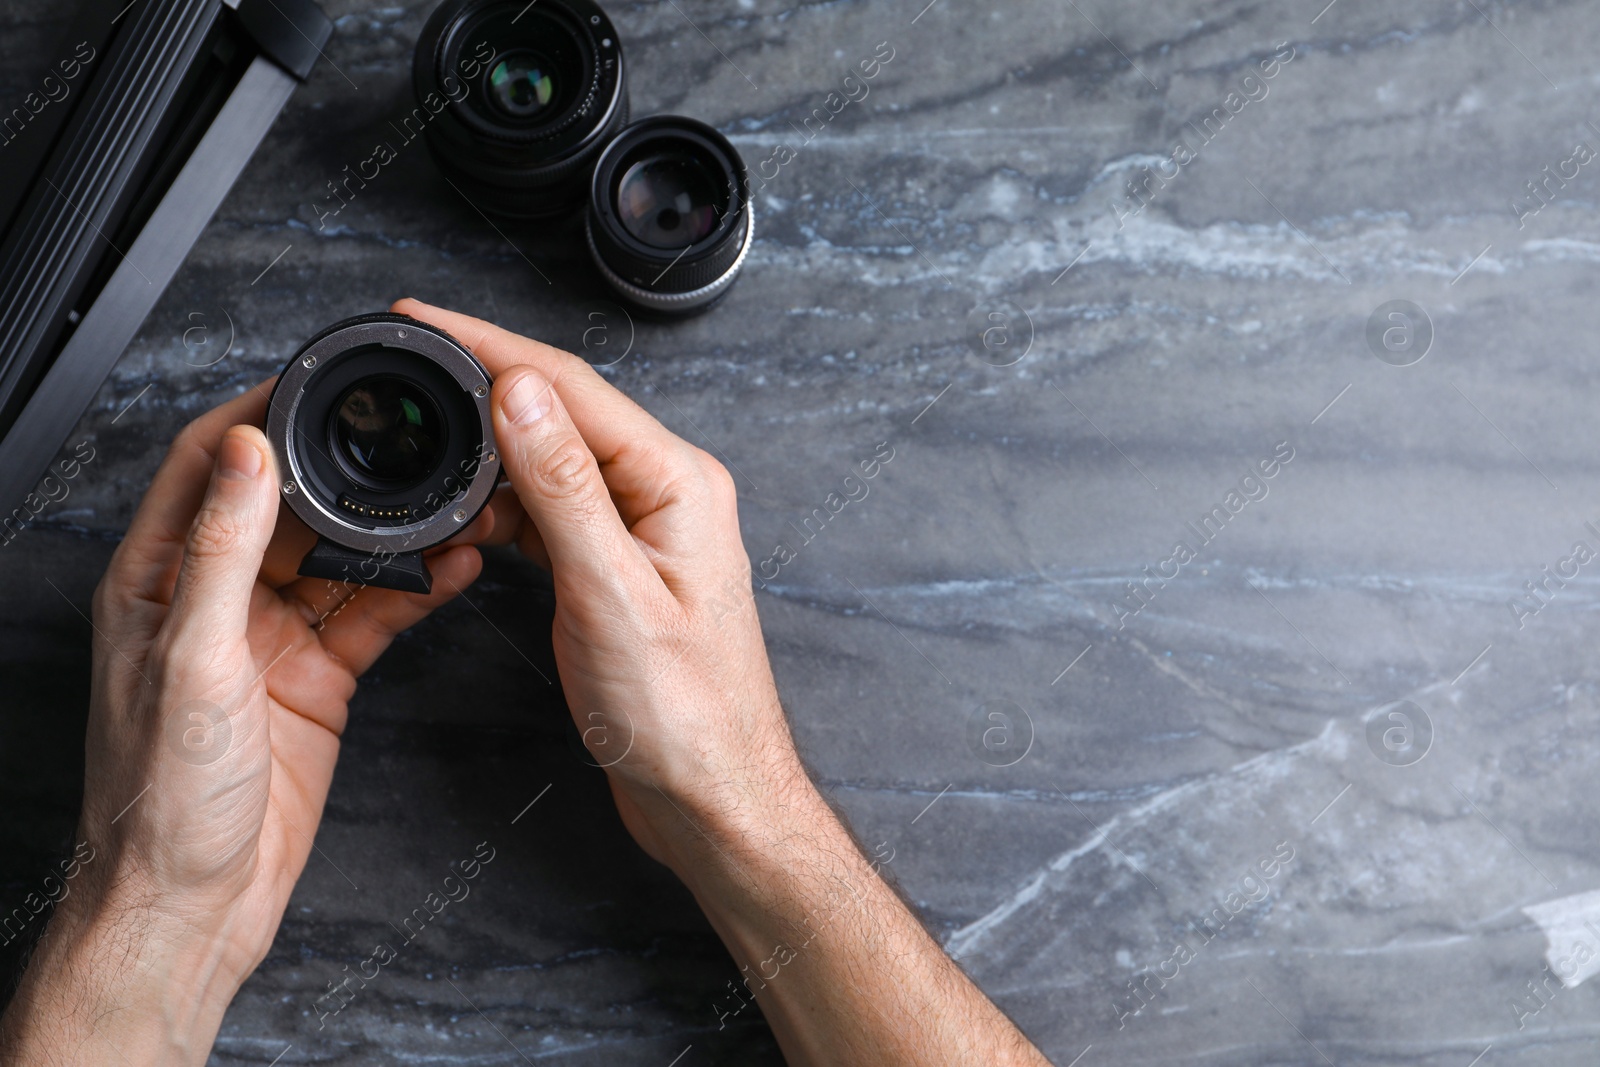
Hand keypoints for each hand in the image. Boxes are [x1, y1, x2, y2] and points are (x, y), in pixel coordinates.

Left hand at [0, 383, 488, 1063]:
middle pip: (285, 507)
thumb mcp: (192, 657)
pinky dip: (413, 590)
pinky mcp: (317, 677)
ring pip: (339, 558)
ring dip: (391, 534)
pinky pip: (371, 613)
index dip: (255, 418)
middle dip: (344, 473)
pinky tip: (451, 568)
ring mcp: (269, 638)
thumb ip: (222, 551)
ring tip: (447, 506)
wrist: (196, 901)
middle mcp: (213, 601)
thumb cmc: (160, 797)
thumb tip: (244, 452)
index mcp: (157, 582)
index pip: (204, 467)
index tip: (312, 385)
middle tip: (401, 443)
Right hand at [390, 299, 805, 868]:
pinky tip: (465, 511)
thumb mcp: (611, 594)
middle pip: (563, 411)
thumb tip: (519, 392)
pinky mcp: (621, 569)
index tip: (423, 319)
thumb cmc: (684, 716)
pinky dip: (505, 505)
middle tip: (410, 357)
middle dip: (484, 379)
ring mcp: (645, 531)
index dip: (490, 346)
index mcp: (678, 483)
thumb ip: (563, 489)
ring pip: (554, 461)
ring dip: (490, 445)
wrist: (711, 798)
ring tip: (424, 427)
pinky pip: (555, 513)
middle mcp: (667, 493)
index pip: (572, 387)